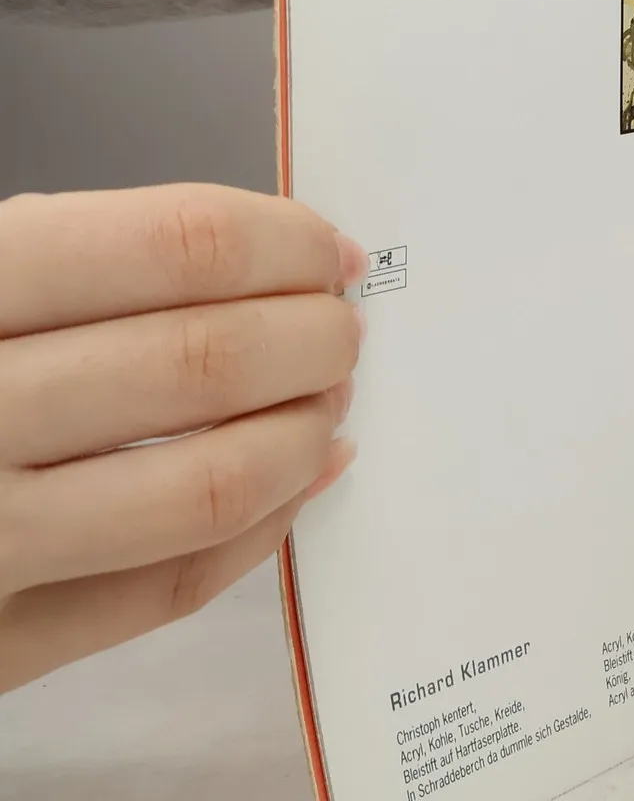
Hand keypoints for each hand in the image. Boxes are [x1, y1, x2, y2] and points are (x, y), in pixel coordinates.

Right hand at [0, 185, 363, 691]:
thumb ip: (86, 260)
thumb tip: (274, 257)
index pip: (172, 246)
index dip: (282, 242)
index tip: (332, 249)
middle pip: (203, 362)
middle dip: (313, 337)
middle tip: (344, 326)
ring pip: (201, 488)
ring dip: (301, 436)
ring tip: (327, 400)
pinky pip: (161, 594)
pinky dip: (262, 531)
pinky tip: (297, 483)